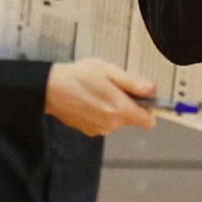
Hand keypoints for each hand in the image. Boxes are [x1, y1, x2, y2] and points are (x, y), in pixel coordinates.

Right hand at [43, 58, 157, 136]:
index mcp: (120, 109)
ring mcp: (99, 129)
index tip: (141, 98)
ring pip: (116, 120)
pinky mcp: (88, 130)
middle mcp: (112, 124)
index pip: (148, 121)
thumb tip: (152, 90)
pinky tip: (88, 101)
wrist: (49, 88)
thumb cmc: (77, 77)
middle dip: (126, 104)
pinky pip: (103, 123)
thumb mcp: (108, 71)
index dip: (148, 109)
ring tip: (97, 92)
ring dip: (112, 109)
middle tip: (112, 87)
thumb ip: (133, 83)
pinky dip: (100, 114)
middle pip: (131, 119)